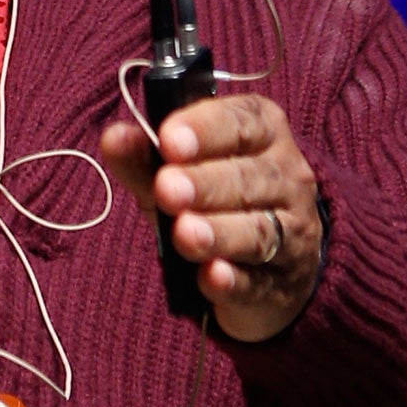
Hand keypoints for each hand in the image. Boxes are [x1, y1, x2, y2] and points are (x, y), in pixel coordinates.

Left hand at [99, 95, 323, 341]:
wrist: (268, 264)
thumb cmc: (214, 200)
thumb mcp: (176, 172)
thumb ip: (145, 157)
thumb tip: (114, 137)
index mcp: (264, 133)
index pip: (243, 122)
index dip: (206, 129)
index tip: (169, 139)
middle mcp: (286, 179)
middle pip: (248, 178)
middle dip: (205, 183)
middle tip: (166, 189)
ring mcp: (291, 234)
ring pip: (257, 231)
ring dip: (218, 231)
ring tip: (183, 233)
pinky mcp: (280, 284)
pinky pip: (257, 281)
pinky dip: (233, 280)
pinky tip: (211, 276)